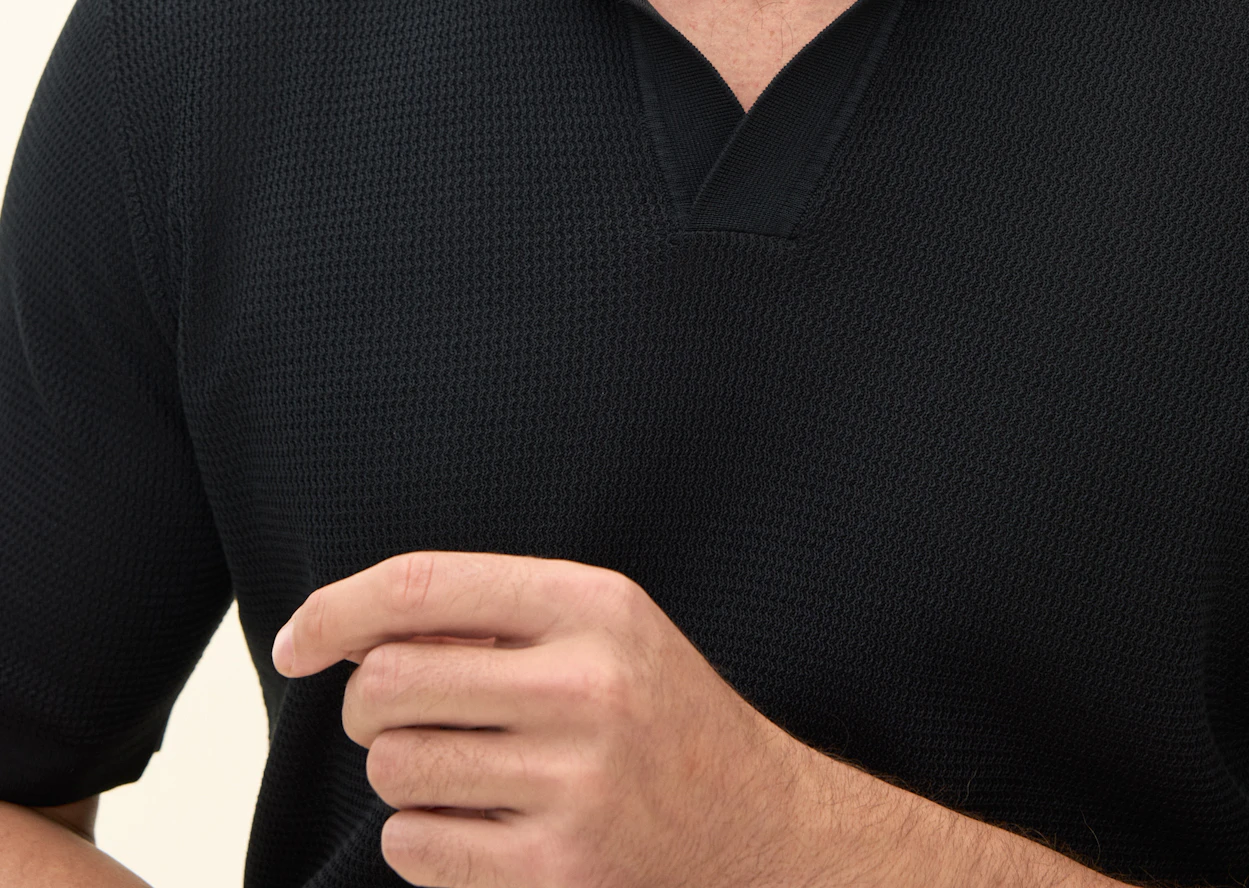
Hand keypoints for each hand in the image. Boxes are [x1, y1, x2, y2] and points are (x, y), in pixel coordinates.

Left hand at [273, 549, 821, 887]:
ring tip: (460, 769)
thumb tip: (352, 631)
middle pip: (389, 681)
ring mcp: (571, 784)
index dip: (337, 608)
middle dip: (368, 701)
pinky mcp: (557, 869)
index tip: (293, 642)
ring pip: (393, 767)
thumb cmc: (656, 713)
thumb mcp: (602, 627)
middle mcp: (584, 686)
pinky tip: (474, 825)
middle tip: (403, 714)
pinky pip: (415, 846)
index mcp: (592, 604)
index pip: (423, 587)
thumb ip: (494, 616)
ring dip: (401, 773)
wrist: (757, 825)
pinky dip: (419, 839)